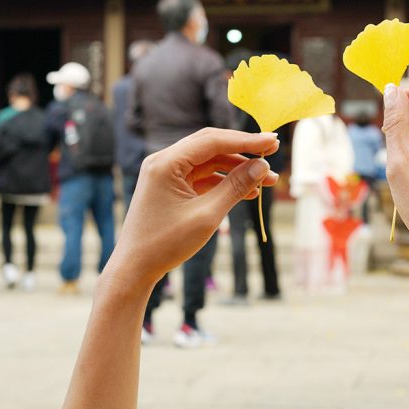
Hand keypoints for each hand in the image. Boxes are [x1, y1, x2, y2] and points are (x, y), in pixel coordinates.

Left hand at [103, 128, 278, 291]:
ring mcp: (166, 174)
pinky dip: (224, 183)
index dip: (246, 140)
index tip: (273, 141)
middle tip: (273, 151)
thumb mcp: (207, 215)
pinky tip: (248, 192)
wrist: (135, 268)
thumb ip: (236, 187)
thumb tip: (262, 166)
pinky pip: (203, 177)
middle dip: (244, 151)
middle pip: (212, 146)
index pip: (213, 141)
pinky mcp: (171, 188)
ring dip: (237, 169)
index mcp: (166, 162)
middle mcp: (164, 161)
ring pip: (210, 162)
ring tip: (267, 180)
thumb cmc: (165, 243)